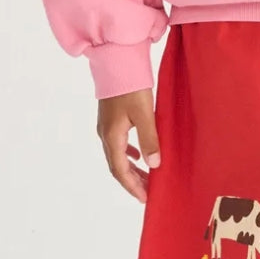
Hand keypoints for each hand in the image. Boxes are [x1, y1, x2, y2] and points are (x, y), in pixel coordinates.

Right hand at [96, 88, 160, 203]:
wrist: (116, 60)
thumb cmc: (131, 85)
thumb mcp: (144, 112)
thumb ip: (149, 139)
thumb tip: (154, 165)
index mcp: (112, 136)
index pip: (120, 170)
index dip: (132, 186)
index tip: (145, 198)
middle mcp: (105, 134)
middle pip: (117, 165)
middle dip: (132, 181)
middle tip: (147, 193)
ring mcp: (106, 125)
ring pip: (117, 155)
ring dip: (130, 168)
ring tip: (145, 177)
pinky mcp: (111, 117)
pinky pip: (118, 143)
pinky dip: (128, 153)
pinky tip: (138, 154)